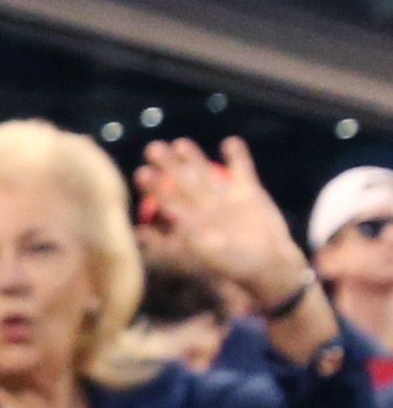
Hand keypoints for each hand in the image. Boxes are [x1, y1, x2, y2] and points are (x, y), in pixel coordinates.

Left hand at [135, 135, 309, 311]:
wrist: (268, 264)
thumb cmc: (232, 264)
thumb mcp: (202, 255)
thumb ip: (175, 240)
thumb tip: (139, 232)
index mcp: (189, 222)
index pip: (168, 200)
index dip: (155, 187)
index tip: (142, 172)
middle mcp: (204, 207)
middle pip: (183, 182)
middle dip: (169, 166)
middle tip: (153, 148)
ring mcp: (225, 197)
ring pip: (206, 172)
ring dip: (194, 158)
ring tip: (180, 143)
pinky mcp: (249, 191)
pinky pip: (241, 169)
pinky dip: (237, 156)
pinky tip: (229, 142)